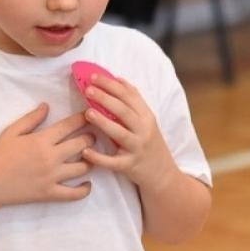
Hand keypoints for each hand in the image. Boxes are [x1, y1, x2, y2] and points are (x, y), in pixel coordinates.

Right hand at [0, 103, 94, 208]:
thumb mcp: (12, 131)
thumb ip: (31, 118)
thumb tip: (46, 106)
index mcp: (42, 140)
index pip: (70, 125)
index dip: (83, 118)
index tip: (90, 116)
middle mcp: (51, 157)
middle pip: (83, 144)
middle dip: (91, 137)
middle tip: (92, 136)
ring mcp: (52, 177)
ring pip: (84, 168)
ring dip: (91, 161)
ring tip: (90, 157)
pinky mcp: (50, 193)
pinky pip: (74, 194)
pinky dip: (85, 189)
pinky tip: (87, 184)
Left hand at [80, 74, 178, 192]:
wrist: (162, 174)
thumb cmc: (150, 144)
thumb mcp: (147, 120)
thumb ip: (134, 101)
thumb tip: (118, 79)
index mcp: (146, 117)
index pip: (129, 96)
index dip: (111, 85)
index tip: (94, 77)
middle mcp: (144, 131)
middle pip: (124, 111)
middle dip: (105, 98)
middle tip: (88, 89)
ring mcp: (137, 148)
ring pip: (120, 134)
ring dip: (103, 122)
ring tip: (87, 113)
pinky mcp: (130, 166)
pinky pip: (113, 162)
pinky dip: (99, 157)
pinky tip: (86, 151)